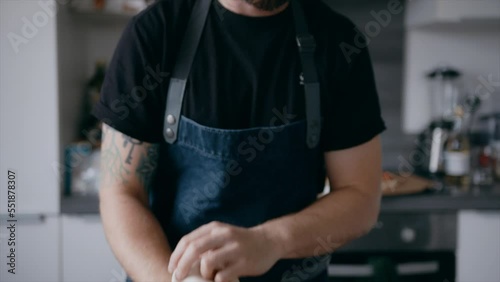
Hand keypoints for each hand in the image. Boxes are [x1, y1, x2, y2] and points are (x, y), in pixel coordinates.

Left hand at [168, 221, 283, 281]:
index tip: (172, 268)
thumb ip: (204, 242)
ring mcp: (234, 249)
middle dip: (182, 266)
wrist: (269, 241)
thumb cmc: (240, 241)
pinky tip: (221, 280)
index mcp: (215, 228)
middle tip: (178, 277)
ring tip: (208, 277)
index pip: (187, 240)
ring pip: (207, 262)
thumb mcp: (222, 235)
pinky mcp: (244, 262)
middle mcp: (223, 235)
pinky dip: (217, 280)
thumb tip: (181, 260)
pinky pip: (222, 275)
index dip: (176, 256)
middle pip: (193, 250)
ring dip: (203, 274)